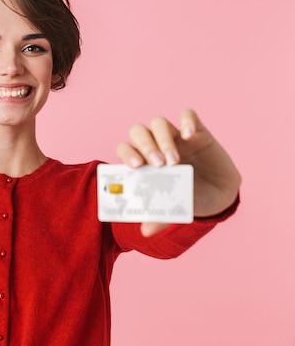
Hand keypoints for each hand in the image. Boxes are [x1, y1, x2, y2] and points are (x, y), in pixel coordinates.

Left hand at [116, 109, 241, 235]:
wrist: (220, 196)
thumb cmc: (189, 199)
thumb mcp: (175, 208)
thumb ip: (160, 216)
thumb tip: (145, 232)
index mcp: (144, 162)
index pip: (125, 149)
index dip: (126, 154)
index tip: (136, 166)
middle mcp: (156, 146)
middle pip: (139, 132)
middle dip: (145, 146)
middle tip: (158, 165)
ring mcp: (175, 137)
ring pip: (159, 123)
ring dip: (163, 139)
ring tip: (174, 162)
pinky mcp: (197, 131)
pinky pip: (188, 114)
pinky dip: (187, 121)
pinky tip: (190, 136)